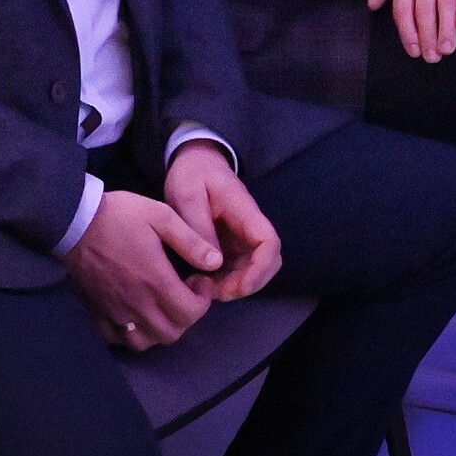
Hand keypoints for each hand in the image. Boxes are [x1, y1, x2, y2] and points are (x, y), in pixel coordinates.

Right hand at [64, 190, 218, 350]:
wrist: (73, 221)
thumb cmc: (120, 215)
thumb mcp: (161, 216)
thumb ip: (191, 241)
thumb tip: (216, 262)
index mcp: (155, 280)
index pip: (190, 312)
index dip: (203, 301)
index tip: (199, 280)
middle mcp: (136, 303)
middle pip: (171, 332)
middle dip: (186, 316)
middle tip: (185, 292)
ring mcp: (114, 312)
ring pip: (145, 342)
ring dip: (161, 329)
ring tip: (163, 305)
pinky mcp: (97, 313)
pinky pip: (118, 340)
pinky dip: (132, 334)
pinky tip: (137, 315)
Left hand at [161, 141, 279, 302]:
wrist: (195, 162)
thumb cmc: (192, 175)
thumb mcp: (187, 195)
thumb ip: (199, 226)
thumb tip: (214, 262)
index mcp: (244, 212)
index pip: (269, 243)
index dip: (260, 269)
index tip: (238, 288)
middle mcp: (249, 227)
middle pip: (267, 262)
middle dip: (246, 284)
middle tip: (212, 293)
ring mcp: (241, 237)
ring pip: (253, 269)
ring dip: (233, 286)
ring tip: (200, 289)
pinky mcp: (231, 244)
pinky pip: (237, 268)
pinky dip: (223, 281)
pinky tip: (199, 282)